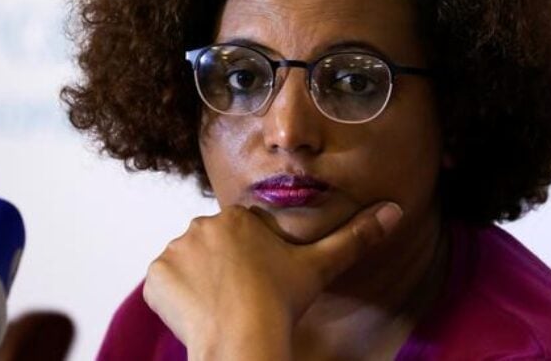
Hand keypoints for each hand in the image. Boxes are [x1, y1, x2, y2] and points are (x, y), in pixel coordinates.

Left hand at [142, 201, 402, 360]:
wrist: (243, 339)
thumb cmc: (281, 303)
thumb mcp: (320, 267)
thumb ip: (356, 236)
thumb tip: (394, 210)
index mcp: (237, 218)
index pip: (238, 237)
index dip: (248, 263)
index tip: (257, 284)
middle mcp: (201, 225)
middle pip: (211, 248)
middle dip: (223, 270)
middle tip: (241, 299)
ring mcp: (175, 250)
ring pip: (188, 264)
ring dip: (199, 282)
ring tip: (222, 307)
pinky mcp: (155, 276)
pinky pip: (164, 283)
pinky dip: (177, 298)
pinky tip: (199, 313)